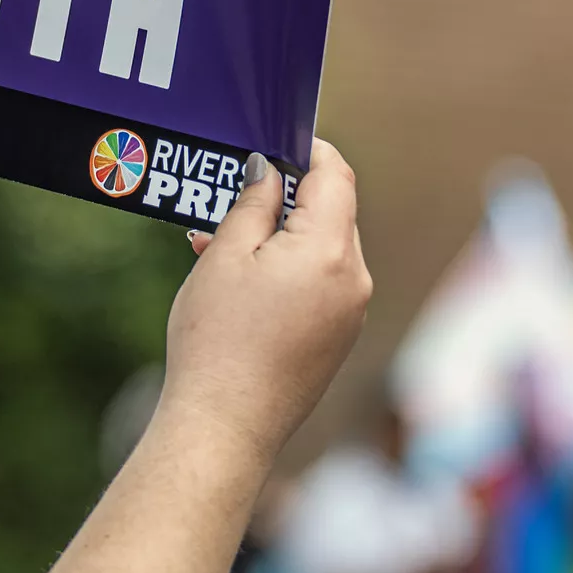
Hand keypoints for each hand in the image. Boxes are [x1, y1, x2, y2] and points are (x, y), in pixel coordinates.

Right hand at [159, 138, 371, 463]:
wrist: (225, 428)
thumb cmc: (217, 341)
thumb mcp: (226, 256)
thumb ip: (254, 204)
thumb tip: (270, 171)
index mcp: (330, 250)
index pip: (336, 175)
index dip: (308, 151)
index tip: (276, 144)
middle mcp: (354, 280)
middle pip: (331, 213)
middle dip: (285, 201)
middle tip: (231, 202)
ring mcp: (351, 314)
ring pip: (322, 252)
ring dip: (280, 240)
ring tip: (219, 249)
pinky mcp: (338, 341)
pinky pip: (320, 287)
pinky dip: (288, 274)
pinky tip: (241, 286)